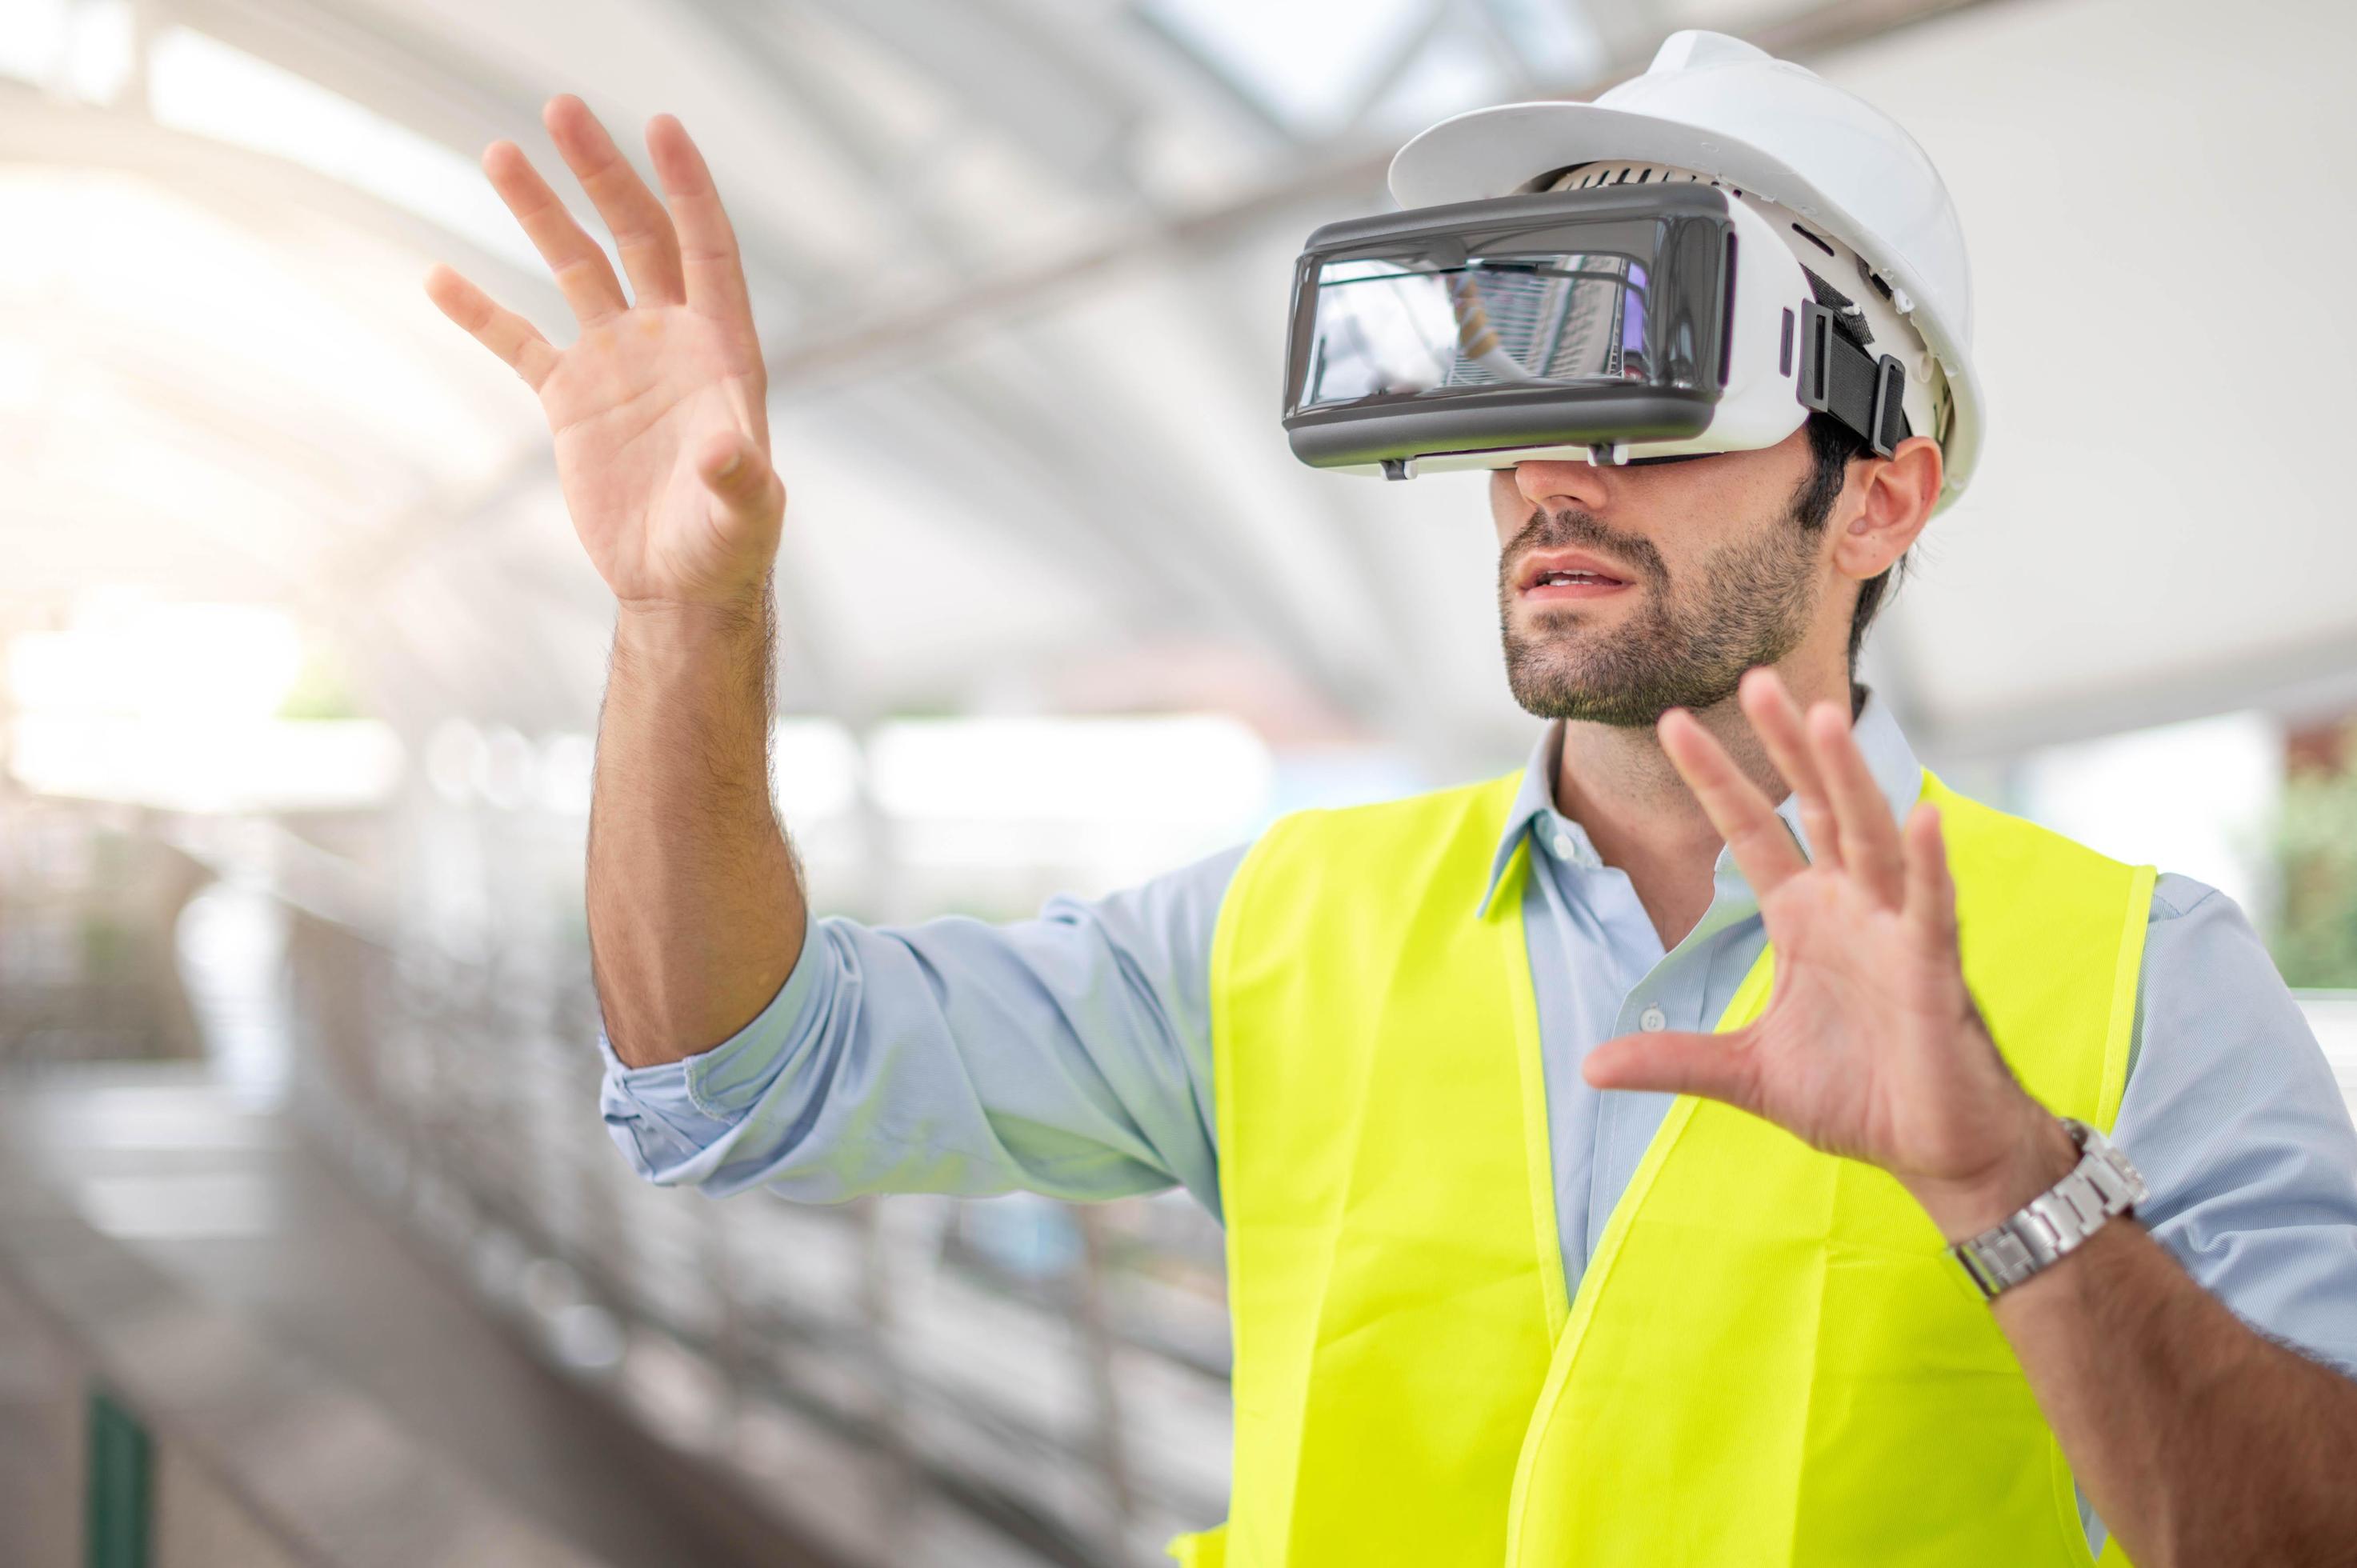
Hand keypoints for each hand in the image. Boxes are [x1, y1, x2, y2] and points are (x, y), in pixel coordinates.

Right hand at [423, 96, 782, 610]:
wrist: (679, 587)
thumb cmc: (727, 550)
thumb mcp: (743, 516)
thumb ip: (738, 479)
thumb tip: (727, 452)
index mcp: (721, 351)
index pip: (706, 248)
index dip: (687, 187)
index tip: (659, 125)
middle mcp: (669, 341)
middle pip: (636, 236)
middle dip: (602, 175)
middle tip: (561, 110)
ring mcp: (618, 364)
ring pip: (575, 269)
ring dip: (539, 213)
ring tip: (498, 152)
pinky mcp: (572, 401)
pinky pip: (519, 343)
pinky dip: (481, 313)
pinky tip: (438, 276)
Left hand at [1582, 667, 2078, 1240]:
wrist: (1933, 1151)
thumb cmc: (1858, 1098)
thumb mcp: (1745, 1075)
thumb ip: (1673, 1058)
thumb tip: (1590, 1066)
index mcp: (1803, 917)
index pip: (1752, 830)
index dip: (1716, 779)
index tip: (1672, 723)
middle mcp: (1850, 907)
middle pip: (1815, 807)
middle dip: (1786, 744)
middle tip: (1753, 677)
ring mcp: (1895, 931)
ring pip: (1871, 836)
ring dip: (1849, 779)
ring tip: (1826, 715)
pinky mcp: (1934, 970)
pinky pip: (1932, 908)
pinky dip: (1928, 865)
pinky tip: (1922, 817)